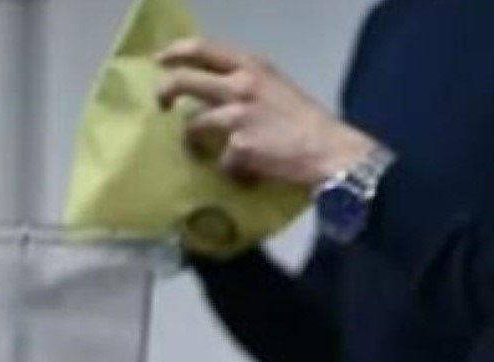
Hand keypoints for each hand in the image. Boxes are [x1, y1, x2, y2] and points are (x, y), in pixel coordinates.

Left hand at [156, 37, 376, 187]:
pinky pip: (222, 161)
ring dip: (192, 142)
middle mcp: (241, 85)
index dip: (176, 52)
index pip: (204, 48)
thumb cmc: (310, 123)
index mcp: (253, 66)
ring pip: (194, 125)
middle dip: (166, 91)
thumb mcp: (279, 89)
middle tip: (161, 104)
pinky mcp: (239, 146)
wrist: (332, 152)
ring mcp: (237, 115)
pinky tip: (245, 179)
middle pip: (185, 80)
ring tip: (199, 154)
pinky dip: (231, 173)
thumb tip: (224, 96)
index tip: (162, 60)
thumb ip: (251, 86)